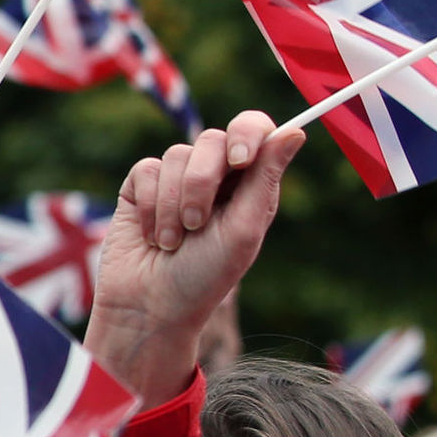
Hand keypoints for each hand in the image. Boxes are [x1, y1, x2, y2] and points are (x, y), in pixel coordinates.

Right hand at [84, 110, 300, 408]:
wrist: (150, 306)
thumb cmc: (205, 276)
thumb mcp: (243, 230)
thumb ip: (266, 178)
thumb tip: (298, 131)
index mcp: (249, 183)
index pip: (254, 130)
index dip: (247, 133)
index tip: (239, 160)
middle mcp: (215, 176)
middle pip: (212, 140)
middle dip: (202, 184)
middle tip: (197, 224)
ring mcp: (174, 180)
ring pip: (175, 156)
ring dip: (173, 204)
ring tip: (172, 241)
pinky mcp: (139, 189)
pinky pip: (145, 171)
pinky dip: (150, 207)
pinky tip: (151, 235)